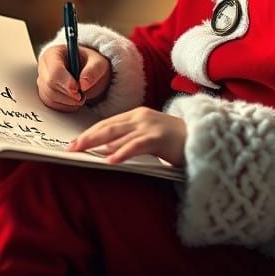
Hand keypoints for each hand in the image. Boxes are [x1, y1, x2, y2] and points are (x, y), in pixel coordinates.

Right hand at [37, 45, 109, 111]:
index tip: (78, 90)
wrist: (87, 71)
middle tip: (82, 95)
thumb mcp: (98, 62)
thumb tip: (84, 84)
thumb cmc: (89, 63)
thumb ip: (93, 70)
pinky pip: (51, 104)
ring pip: (50, 96)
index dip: (66, 82)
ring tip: (81, 96)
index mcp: (54, 53)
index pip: (55, 70)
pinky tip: (74, 101)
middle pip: (50, 85)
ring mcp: (43, 81)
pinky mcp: (44, 93)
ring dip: (68, 101)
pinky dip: (65, 106)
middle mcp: (45, 67)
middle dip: (68, 93)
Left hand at [67, 107, 186, 166]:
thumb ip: (129, 141)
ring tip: (80, 151)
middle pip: (107, 127)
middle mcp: (140, 117)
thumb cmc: (176, 142)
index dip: (89, 133)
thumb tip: (105, 151)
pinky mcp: (159, 138)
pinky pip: (136, 145)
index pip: (107, 123)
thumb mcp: (148, 138)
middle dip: (86, 137)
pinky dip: (121, 152)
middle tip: (70, 148)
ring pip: (116, 133)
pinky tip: (110, 160)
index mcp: (137, 115)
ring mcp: (149, 126)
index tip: (74, 143)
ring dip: (96, 142)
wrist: (204, 139)